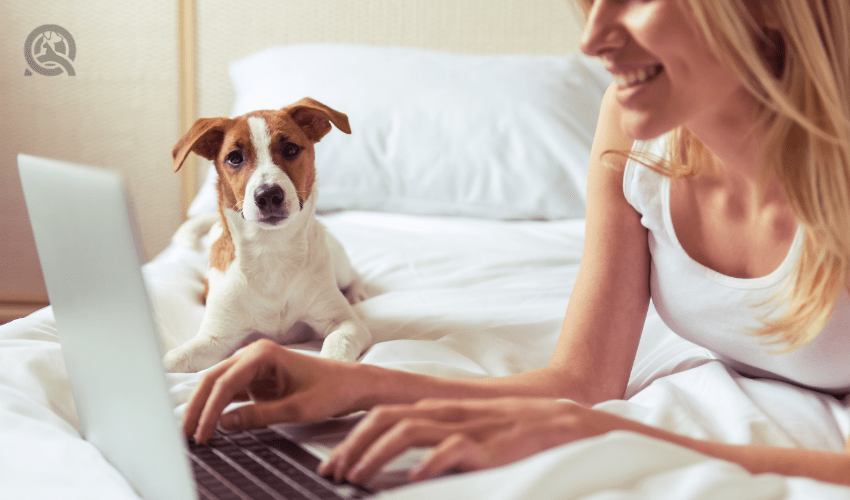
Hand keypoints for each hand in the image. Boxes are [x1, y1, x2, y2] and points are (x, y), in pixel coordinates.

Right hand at [182, 339, 366, 442]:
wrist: (351, 386)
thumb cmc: (331, 390)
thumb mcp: (295, 409)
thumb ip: (258, 416)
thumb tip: (223, 423)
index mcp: (263, 353)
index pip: (225, 383)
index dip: (209, 410)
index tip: (202, 434)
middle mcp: (255, 355)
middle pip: (213, 380)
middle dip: (198, 407)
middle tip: (185, 434)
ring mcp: (255, 366)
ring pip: (219, 386)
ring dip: (205, 408)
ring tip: (191, 432)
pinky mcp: (258, 379)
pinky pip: (231, 393)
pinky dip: (219, 408)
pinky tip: (209, 424)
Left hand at [318, 397, 627, 484]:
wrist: (553, 420)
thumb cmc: (505, 429)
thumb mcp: (462, 428)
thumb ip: (432, 438)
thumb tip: (399, 463)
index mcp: (435, 408)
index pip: (382, 415)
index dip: (352, 437)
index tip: (333, 463)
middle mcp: (443, 412)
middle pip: (384, 419)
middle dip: (353, 445)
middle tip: (335, 473)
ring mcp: (462, 425)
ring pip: (408, 430)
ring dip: (377, 454)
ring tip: (359, 477)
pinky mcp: (484, 443)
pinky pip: (449, 450)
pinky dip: (426, 464)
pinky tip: (412, 479)